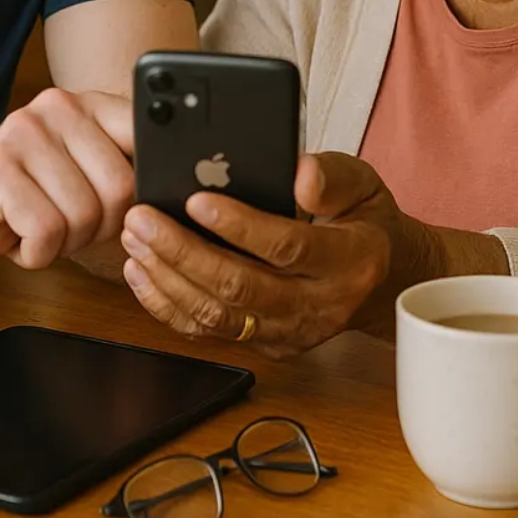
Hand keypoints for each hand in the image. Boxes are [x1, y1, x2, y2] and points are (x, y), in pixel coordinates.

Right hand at [0, 89, 134, 273]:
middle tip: (70, 227)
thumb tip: (179, 188)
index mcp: (87, 104)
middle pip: (121, 186)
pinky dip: (37, 253)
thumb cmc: (24, 200)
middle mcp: (56, 108)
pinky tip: (18, 239)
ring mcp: (22, 134)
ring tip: (40, 229)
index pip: (146, 137)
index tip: (131, 209)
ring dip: (66, 242)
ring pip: (85, 213)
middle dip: (101, 227)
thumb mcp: (81, 173)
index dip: (145, 187)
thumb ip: (124, 167)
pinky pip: (47, 231)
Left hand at [120, 152, 505, 356]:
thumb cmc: (364, 220)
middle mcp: (317, 306)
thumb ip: (332, 175)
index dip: (238, 226)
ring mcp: (289, 333)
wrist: (382, 280)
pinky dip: (168, 306)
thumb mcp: (364, 184)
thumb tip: (299, 173)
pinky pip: (209, 332)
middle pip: (239, 288)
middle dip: (183, 252)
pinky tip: (142, 274)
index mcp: (347, 262)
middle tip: (143, 218)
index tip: (195, 199)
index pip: (286, 248)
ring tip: (135, 240)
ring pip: (217, 317)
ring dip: (167, 280)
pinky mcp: (264, 344)